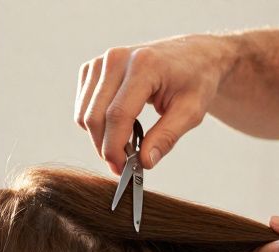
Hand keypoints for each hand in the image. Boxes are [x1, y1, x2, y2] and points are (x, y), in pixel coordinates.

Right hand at [74, 35, 237, 175]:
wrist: (193, 55)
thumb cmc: (195, 81)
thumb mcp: (191, 111)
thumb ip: (167, 137)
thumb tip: (144, 163)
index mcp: (144, 65)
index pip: (117, 115)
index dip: (115, 148)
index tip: (122, 169)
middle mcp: (117, 58)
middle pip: (95, 116)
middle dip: (105, 147)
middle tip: (123, 165)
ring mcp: (102, 61)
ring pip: (84, 114)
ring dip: (99, 138)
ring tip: (124, 144)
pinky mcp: (93, 68)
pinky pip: (83, 107)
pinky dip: (95, 124)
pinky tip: (118, 126)